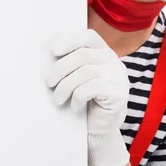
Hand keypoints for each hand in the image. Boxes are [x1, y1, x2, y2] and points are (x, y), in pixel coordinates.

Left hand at [45, 29, 130, 165]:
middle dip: (60, 68)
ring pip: (85, 71)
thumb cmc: (86, 100)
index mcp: (104, 53)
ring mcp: (117, 77)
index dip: (70, 40)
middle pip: (83, 55)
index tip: (52, 50)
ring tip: (57, 98)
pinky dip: (77, 97)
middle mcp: (114, 62)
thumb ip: (72, 64)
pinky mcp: (117, 93)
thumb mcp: (79, 77)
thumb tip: (47, 53)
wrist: (101, 128)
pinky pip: (91, 88)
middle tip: (48, 83)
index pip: (89, 37)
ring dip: (65, 86)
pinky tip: (75, 105)